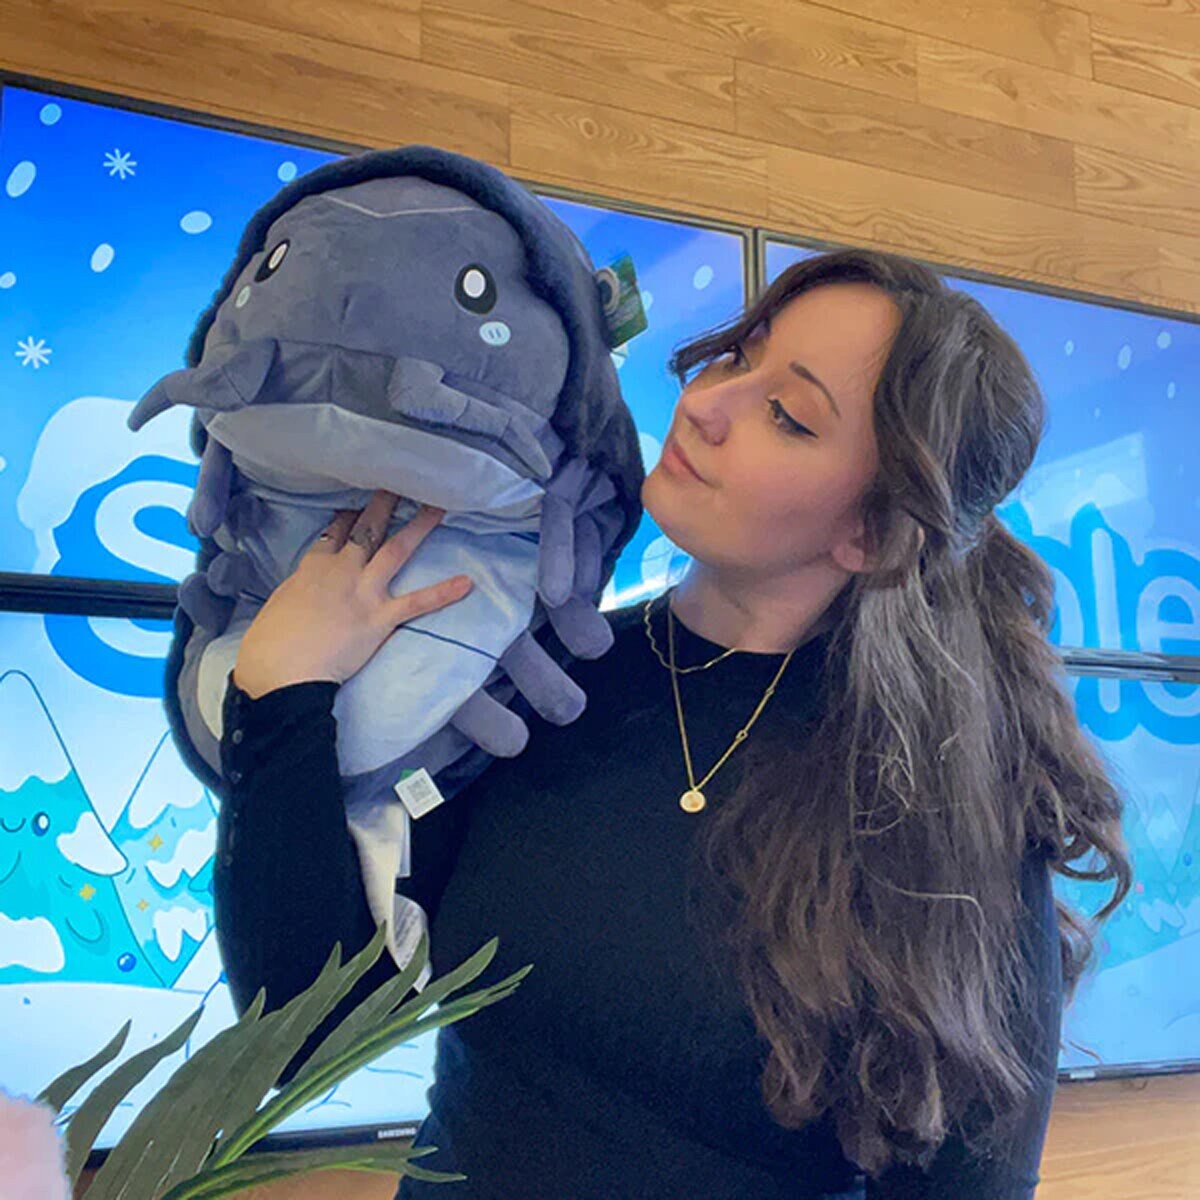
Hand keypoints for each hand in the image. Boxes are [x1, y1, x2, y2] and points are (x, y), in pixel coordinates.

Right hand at [231, 491, 472, 698]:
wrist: (282, 672)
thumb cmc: (269, 646)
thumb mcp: (279, 606)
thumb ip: (299, 591)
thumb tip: (307, 590)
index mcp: (311, 567)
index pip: (334, 532)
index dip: (349, 516)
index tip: (359, 504)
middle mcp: (341, 570)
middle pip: (367, 529)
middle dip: (384, 504)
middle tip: (401, 484)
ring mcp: (363, 591)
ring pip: (396, 549)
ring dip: (419, 526)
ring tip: (440, 507)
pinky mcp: (381, 617)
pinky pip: (418, 602)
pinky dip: (443, 593)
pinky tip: (467, 583)